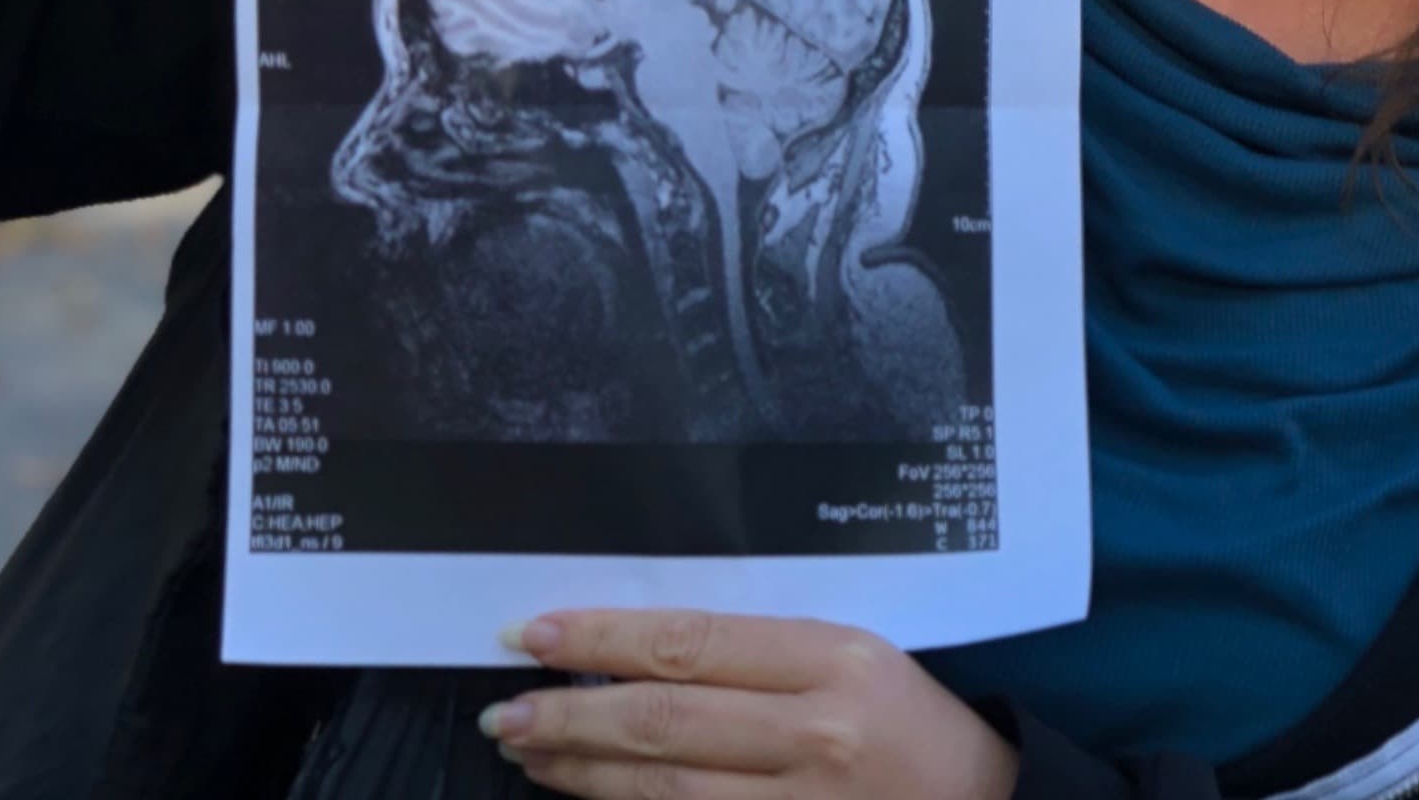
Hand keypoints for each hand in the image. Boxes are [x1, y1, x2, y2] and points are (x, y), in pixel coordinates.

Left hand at [482, 608, 1017, 799]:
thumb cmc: (911, 725)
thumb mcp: (854, 659)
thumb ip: (757, 653)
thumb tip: (636, 646)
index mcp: (835, 659)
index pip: (690, 642)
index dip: (601, 638)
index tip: (534, 635)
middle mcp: (817, 733)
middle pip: (663, 718)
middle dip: (569, 712)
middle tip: (506, 708)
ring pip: (663, 789)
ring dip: (580, 769)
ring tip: (525, 749)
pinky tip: (583, 796)